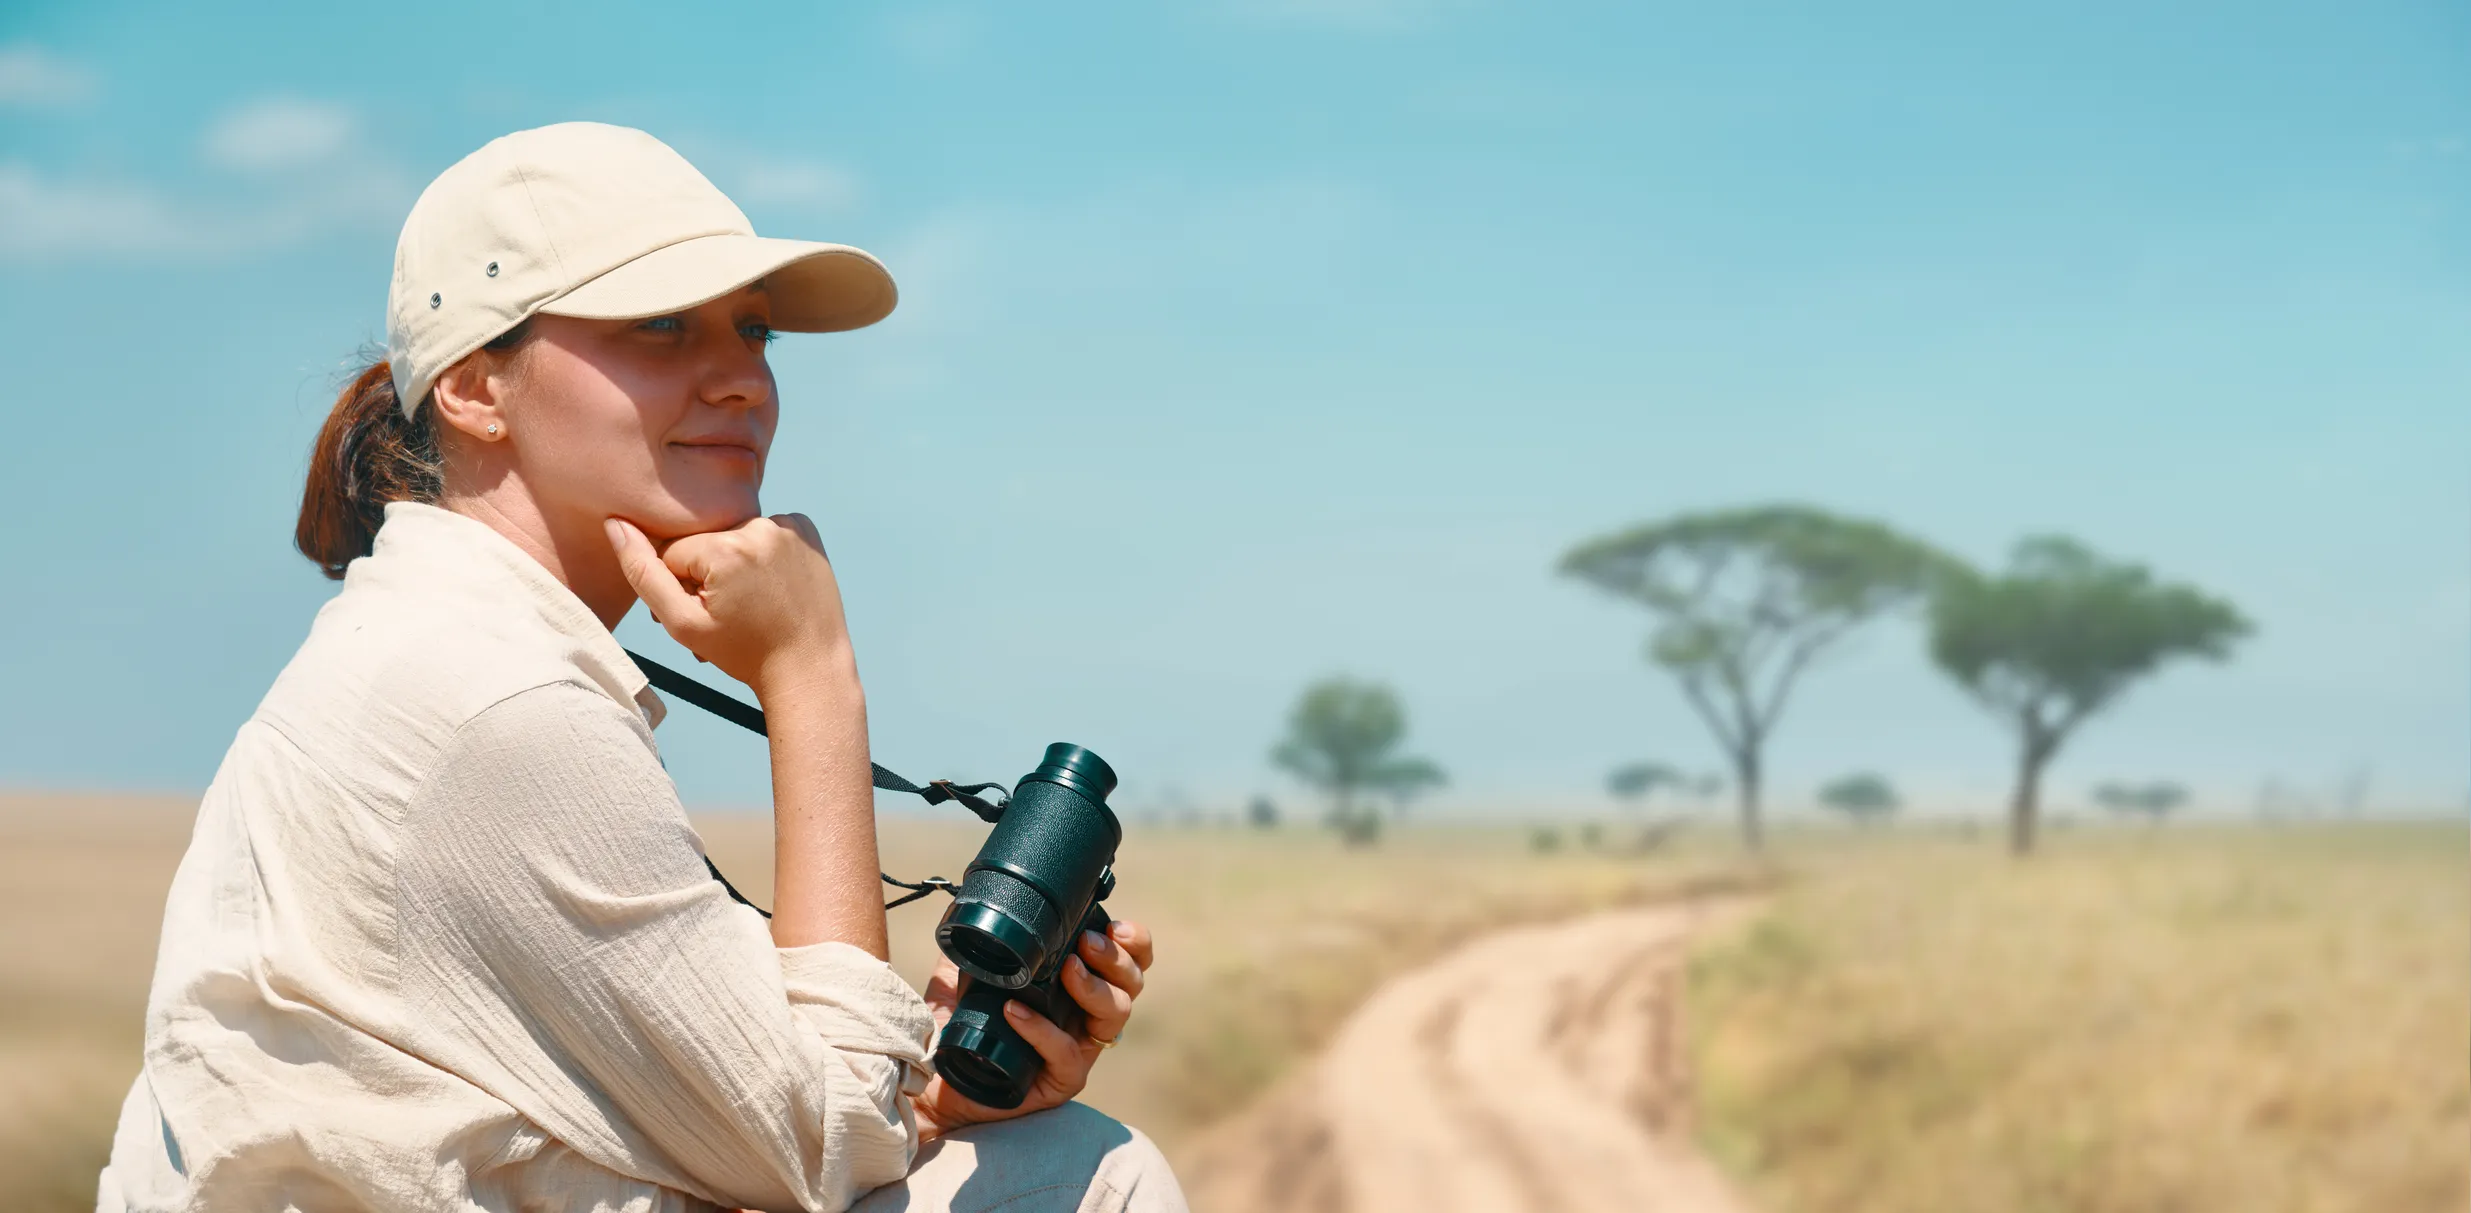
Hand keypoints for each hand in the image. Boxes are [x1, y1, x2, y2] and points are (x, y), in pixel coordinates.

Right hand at [605, 514, 854, 701]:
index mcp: (725, 547)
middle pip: (704, 542)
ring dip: (735, 564)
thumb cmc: (744, 653)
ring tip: (752, 602)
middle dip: (707, 575)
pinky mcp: (806, 529)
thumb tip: (615, 524)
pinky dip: (763, 554)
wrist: (808, 667)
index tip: (707, 614)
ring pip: (733, 536)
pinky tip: (773, 585)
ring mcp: (788, 526)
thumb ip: (643, 573)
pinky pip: (765, 532)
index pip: (672, 553)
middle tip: (730, 613)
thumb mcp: (682, 624)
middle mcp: (759, 526)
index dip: (681, 588)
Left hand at [912, 919, 1154, 1137]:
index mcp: (1078, 984)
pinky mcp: (1061, 1082)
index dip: (1134, 942)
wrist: (935, 1080)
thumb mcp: (965, 974)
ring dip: (1095, 987)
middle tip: (1086, 944)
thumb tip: (968, 907)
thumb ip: (977, 942)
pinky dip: (1044, 1030)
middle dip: (1116, 958)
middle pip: (1132, 984)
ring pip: (1116, 1015)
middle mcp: (1087, 1016)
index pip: (1130, 960)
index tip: (1113, 927)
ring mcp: (1079, 1049)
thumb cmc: (959, 1028)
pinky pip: (1068, 1055)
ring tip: (1066, 969)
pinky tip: (1016, 1012)